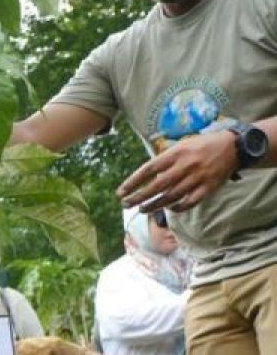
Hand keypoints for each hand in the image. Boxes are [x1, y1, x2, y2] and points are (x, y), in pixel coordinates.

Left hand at [118, 130, 236, 213]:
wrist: (233, 146)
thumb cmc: (202, 145)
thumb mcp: (181, 145)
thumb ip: (165, 159)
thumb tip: (146, 174)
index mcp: (176, 153)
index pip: (148, 169)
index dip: (132, 182)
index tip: (120, 192)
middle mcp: (185, 166)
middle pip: (157, 186)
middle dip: (139, 197)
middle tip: (126, 204)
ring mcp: (197, 178)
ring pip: (171, 196)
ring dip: (154, 205)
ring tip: (142, 209)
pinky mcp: (208, 188)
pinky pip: (190, 202)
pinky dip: (178, 208)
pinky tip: (169, 210)